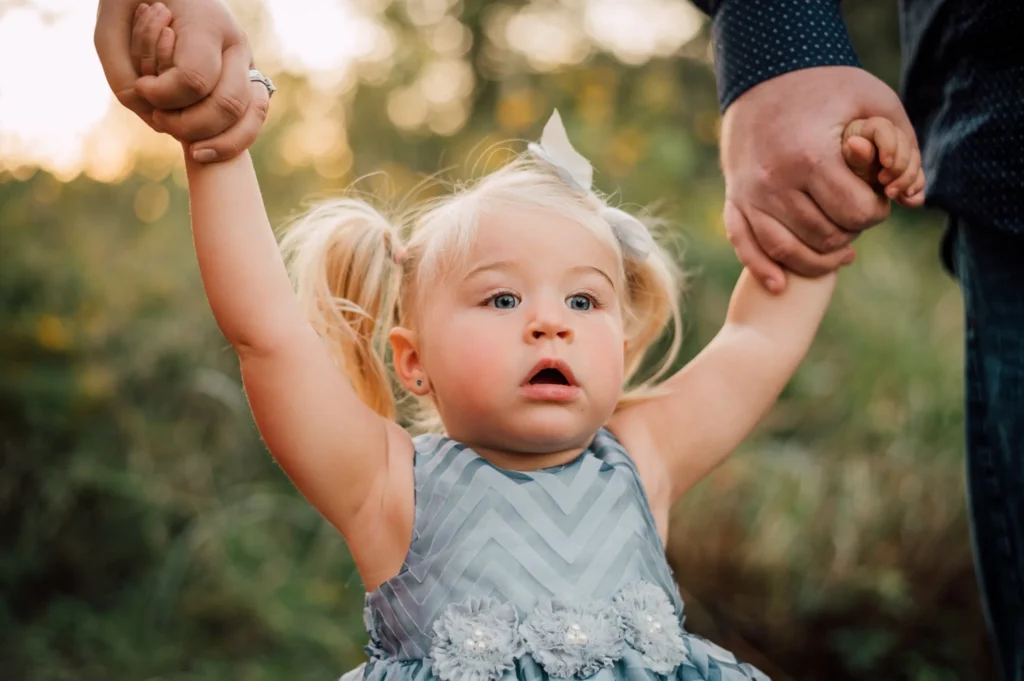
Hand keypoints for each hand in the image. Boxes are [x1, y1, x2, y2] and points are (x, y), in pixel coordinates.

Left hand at [95, 0, 266, 161]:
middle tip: (160, 120)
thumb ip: (123, 76)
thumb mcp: (110, 31)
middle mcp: (235, 44)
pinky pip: (254, 118)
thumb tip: (154, 119)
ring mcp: (246, 62)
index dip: (164, 95)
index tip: (142, 87)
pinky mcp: (249, 79)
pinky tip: (204, 149)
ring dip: (218, 140)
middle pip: (227, 104)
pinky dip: (232, 139)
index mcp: (206, 23)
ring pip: (248, 115)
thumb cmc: (132, 4)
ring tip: (192, 148)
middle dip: (189, 125)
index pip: (193, 78)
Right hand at [720, 66, 917, 291]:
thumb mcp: (875, 102)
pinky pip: (745, 247)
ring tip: (839, 252)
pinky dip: (763, 270)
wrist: (765, 74)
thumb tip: (912, 198)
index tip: (879, 200)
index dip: (875, 213)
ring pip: (786, 251)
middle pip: (823, 236)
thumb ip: (901, 147)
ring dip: (817, 259)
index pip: (854, 214)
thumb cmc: (827, 87)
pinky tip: (781, 284)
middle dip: (849, 233)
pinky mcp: (733, 199)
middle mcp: (774, 182)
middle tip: (858, 217)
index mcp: (810, 157)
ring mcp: (749, 194)